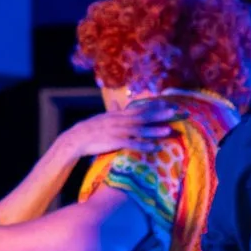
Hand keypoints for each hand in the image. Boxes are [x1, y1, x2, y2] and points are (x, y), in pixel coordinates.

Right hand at [57, 99, 177, 161]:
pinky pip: (132, 144)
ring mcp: (117, 131)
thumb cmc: (90, 129)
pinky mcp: (114, 142)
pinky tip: (154, 147)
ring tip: (167, 130)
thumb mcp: (102, 117)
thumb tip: (114, 102)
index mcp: (118, 114)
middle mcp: (119, 120)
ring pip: (139, 130)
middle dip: (158, 114)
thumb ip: (112, 111)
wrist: (76, 139)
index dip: (153, 105)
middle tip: (174, 112)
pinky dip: (143, 145)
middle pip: (142, 116)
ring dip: (154, 130)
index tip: (167, 103)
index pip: (138, 108)